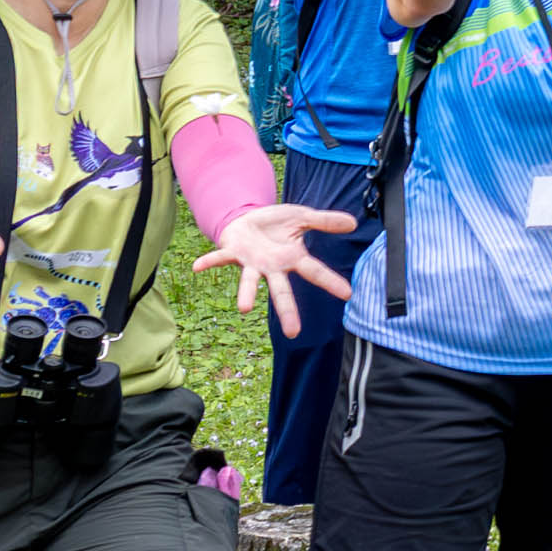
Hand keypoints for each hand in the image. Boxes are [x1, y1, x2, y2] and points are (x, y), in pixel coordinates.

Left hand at [201, 203, 360, 337]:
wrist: (246, 220)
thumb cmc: (275, 224)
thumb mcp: (302, 217)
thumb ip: (325, 221)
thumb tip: (354, 223)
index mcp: (291, 259)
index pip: (315, 272)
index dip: (331, 282)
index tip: (348, 295)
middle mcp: (272, 268)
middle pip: (282, 292)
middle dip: (287, 312)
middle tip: (294, 333)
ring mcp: (251, 263)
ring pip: (250, 282)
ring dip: (246, 294)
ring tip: (244, 309)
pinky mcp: (233, 253)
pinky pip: (220, 258)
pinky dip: (210, 261)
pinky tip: (197, 267)